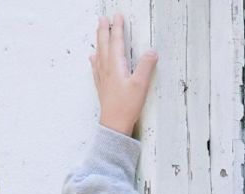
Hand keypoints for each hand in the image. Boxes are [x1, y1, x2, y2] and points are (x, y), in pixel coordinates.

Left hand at [90, 12, 157, 136]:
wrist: (114, 126)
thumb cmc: (126, 107)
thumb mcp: (140, 85)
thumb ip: (146, 66)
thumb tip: (151, 52)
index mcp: (116, 66)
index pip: (116, 42)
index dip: (117, 28)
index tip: (117, 16)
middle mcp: (106, 70)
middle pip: (104, 45)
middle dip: (104, 30)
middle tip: (103, 18)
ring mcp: (103, 79)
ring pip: (99, 54)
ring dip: (99, 41)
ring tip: (98, 32)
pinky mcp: (102, 87)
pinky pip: (96, 68)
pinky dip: (95, 59)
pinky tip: (93, 58)